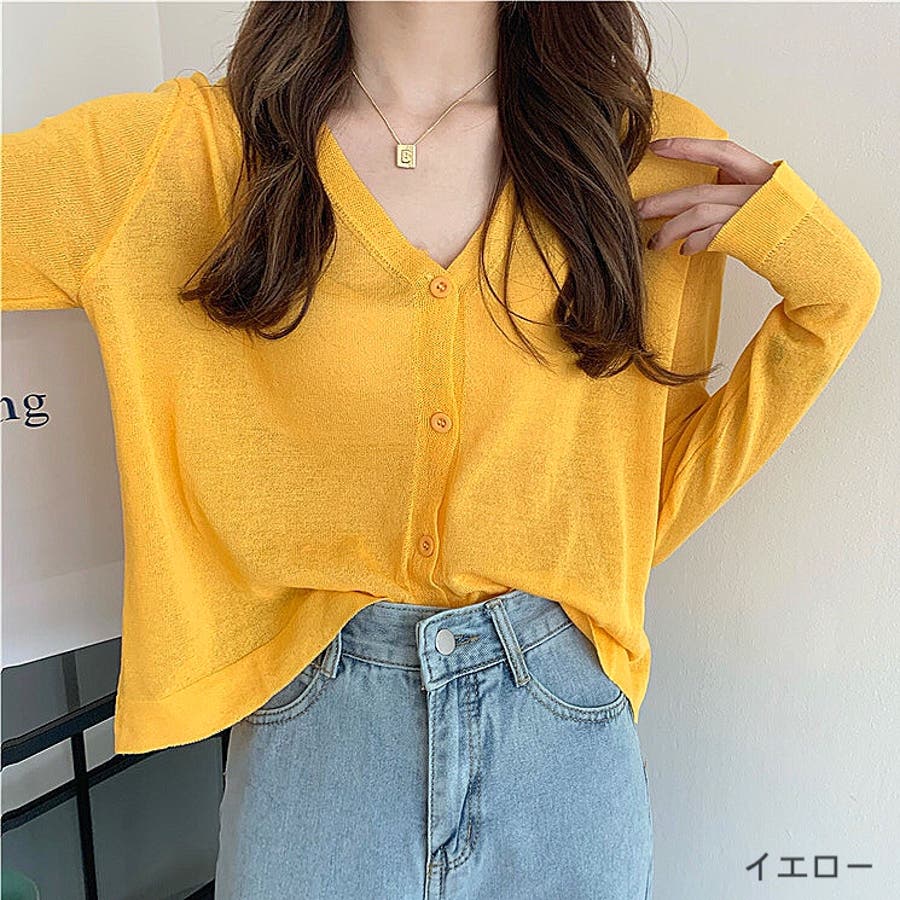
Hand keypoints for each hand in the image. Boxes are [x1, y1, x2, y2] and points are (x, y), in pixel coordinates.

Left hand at [636, 138, 777, 255]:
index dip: (687, 147)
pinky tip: (683, 250)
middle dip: (663, 202)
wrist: (818, 257)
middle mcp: (758, 191)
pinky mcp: (748, 239)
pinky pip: (710, 237)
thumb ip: (737, 189)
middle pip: (699, 191)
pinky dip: (694, 242)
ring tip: (653, 242)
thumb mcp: (766, 199)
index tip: (655, 147)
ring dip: (671, 229)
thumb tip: (699, 193)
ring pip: (699, 214)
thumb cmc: (787, 229)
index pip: (721, 151)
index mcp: (763, 174)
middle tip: (636, 209)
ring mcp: (753, 215)